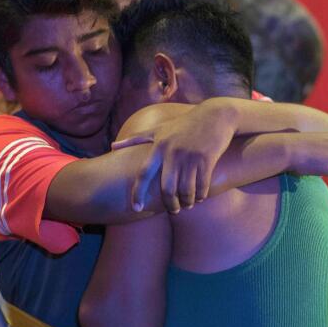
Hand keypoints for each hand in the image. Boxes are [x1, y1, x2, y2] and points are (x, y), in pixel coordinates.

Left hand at [112, 101, 235, 212]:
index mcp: (159, 146)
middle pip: (167, 188)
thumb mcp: (159, 129)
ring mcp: (190, 156)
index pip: (144, 173)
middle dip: (171, 204)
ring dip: (188, 202)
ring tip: (188, 204)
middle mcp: (172, 152)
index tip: (136, 208)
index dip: (138, 192)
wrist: (215, 116)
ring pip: (186, 190)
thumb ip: (136, 139)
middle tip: (174, 211)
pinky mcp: (206, 159)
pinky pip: (202, 185)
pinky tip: (199, 198)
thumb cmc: (185, 124)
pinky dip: (200, 195)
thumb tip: (112, 146)